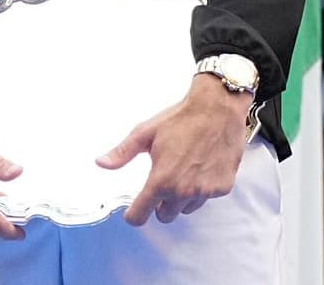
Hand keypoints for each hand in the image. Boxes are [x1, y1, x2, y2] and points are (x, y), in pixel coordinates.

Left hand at [96, 72, 249, 225]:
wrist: (217, 108)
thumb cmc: (181, 118)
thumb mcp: (145, 132)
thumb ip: (122, 152)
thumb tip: (101, 163)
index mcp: (161, 180)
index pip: (141, 214)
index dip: (133, 215)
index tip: (133, 212)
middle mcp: (183, 191)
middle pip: (165, 216)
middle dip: (160, 204)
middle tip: (162, 181)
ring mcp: (205, 191)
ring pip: (186, 208)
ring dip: (181, 197)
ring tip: (183, 171)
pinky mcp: (223, 187)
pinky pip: (206, 198)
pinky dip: (201, 188)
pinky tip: (201, 167)